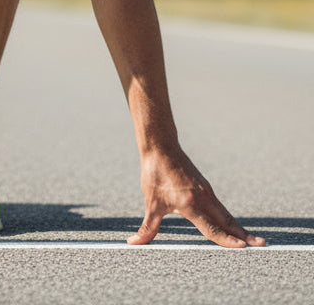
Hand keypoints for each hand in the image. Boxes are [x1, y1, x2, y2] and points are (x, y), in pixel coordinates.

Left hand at [128, 145, 264, 247]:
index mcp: (190, 204)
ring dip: (239, 227)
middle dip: (244, 235)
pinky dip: (229, 218)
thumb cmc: (154, 174)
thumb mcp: (150, 203)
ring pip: (226, 214)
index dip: (227, 240)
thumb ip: (147, 227)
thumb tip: (133, 243)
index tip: (243, 248)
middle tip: (262, 245)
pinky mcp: (205, 187)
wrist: (160, 148)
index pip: (212, 228)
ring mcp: (206, 192)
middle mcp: (203, 198)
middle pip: (227, 221)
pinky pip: (220, 206)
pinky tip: (233, 226)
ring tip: (254, 240)